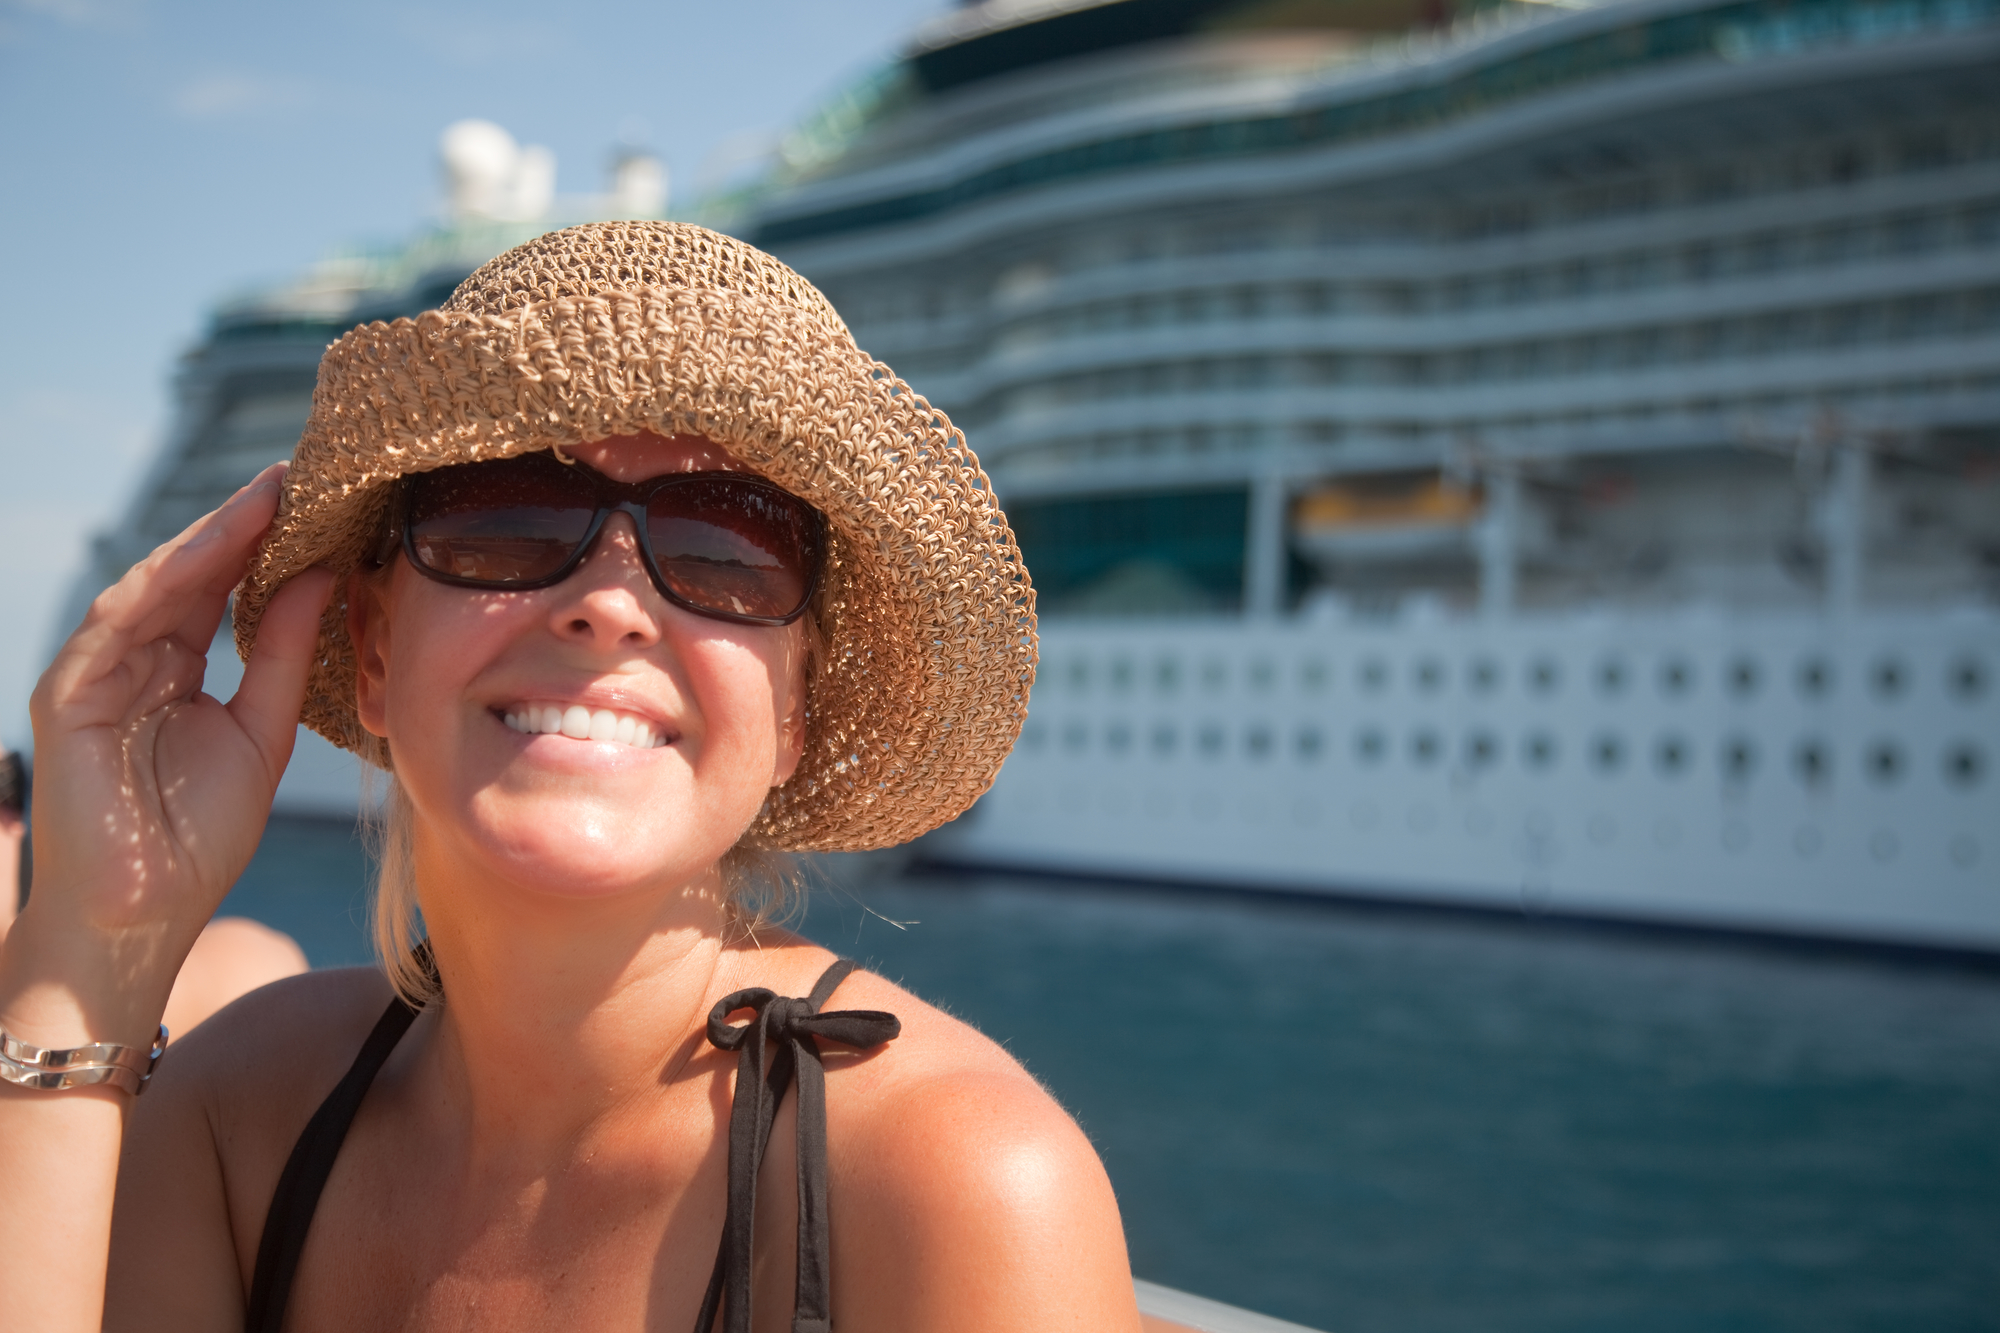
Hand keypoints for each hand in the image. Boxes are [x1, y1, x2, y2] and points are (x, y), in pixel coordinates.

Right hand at [7, 464, 332, 1038]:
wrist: (139, 918)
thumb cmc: (198, 838)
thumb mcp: (262, 733)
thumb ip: (281, 655)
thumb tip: (321, 575)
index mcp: (180, 668)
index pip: (226, 589)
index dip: (270, 543)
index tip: (324, 499)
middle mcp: (136, 659)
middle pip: (193, 575)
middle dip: (245, 523)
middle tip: (301, 473)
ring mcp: (97, 672)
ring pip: (155, 586)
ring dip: (210, 539)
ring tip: (267, 497)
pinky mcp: (68, 694)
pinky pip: (117, 624)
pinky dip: (162, 584)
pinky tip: (208, 552)